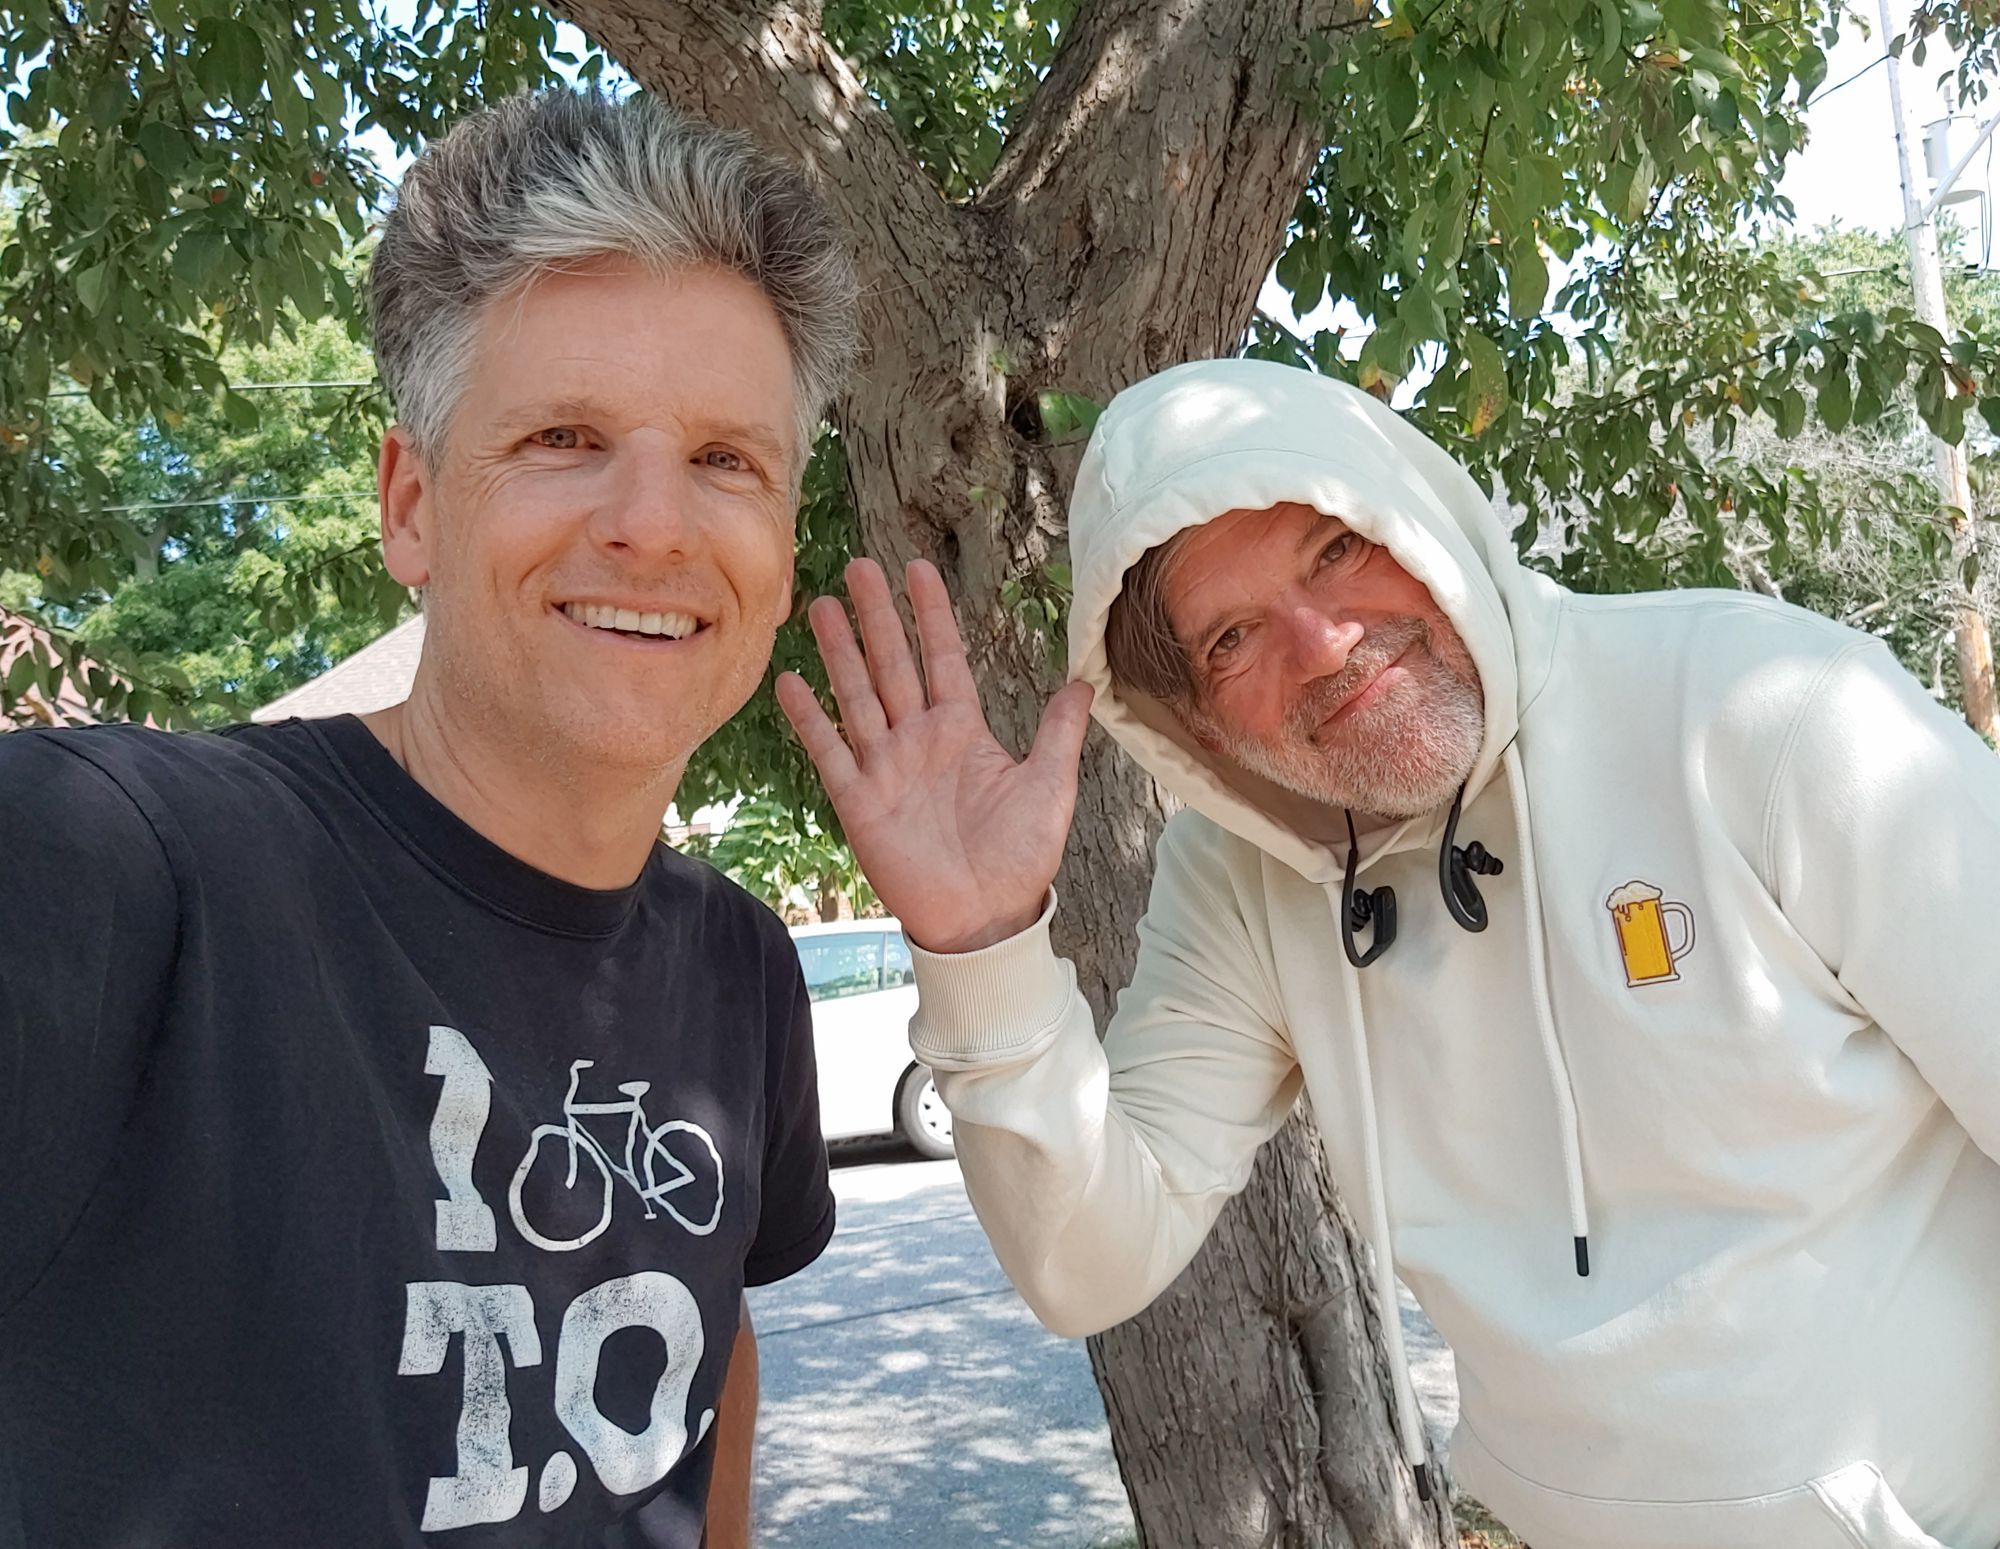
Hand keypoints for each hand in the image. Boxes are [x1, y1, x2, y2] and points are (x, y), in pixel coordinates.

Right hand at [776, 558, 1093, 954]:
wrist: (985, 918)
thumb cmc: (1021, 857)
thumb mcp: (1050, 786)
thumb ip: (1060, 732)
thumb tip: (1085, 679)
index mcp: (963, 730)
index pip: (943, 657)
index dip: (931, 614)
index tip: (917, 569)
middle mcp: (919, 740)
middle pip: (892, 664)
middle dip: (876, 616)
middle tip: (859, 567)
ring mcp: (885, 768)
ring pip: (857, 695)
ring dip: (840, 652)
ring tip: (821, 606)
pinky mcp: (859, 801)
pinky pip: (830, 751)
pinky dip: (810, 718)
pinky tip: (791, 682)